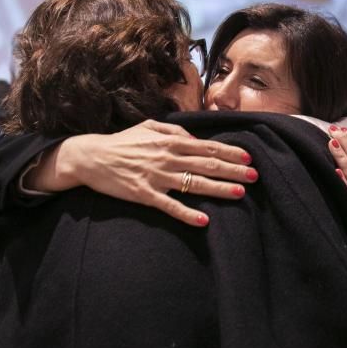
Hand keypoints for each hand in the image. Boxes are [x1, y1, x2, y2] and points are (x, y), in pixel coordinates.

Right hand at [28, 119, 257, 227]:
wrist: (91, 156)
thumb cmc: (123, 141)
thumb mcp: (149, 127)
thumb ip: (175, 131)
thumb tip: (196, 138)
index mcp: (170, 142)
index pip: (207, 147)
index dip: (230, 152)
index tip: (248, 157)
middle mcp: (168, 158)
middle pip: (207, 165)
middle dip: (233, 170)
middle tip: (254, 176)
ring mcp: (157, 177)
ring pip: (194, 184)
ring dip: (219, 189)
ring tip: (240, 194)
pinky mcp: (144, 195)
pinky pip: (170, 206)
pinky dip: (187, 214)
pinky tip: (203, 220)